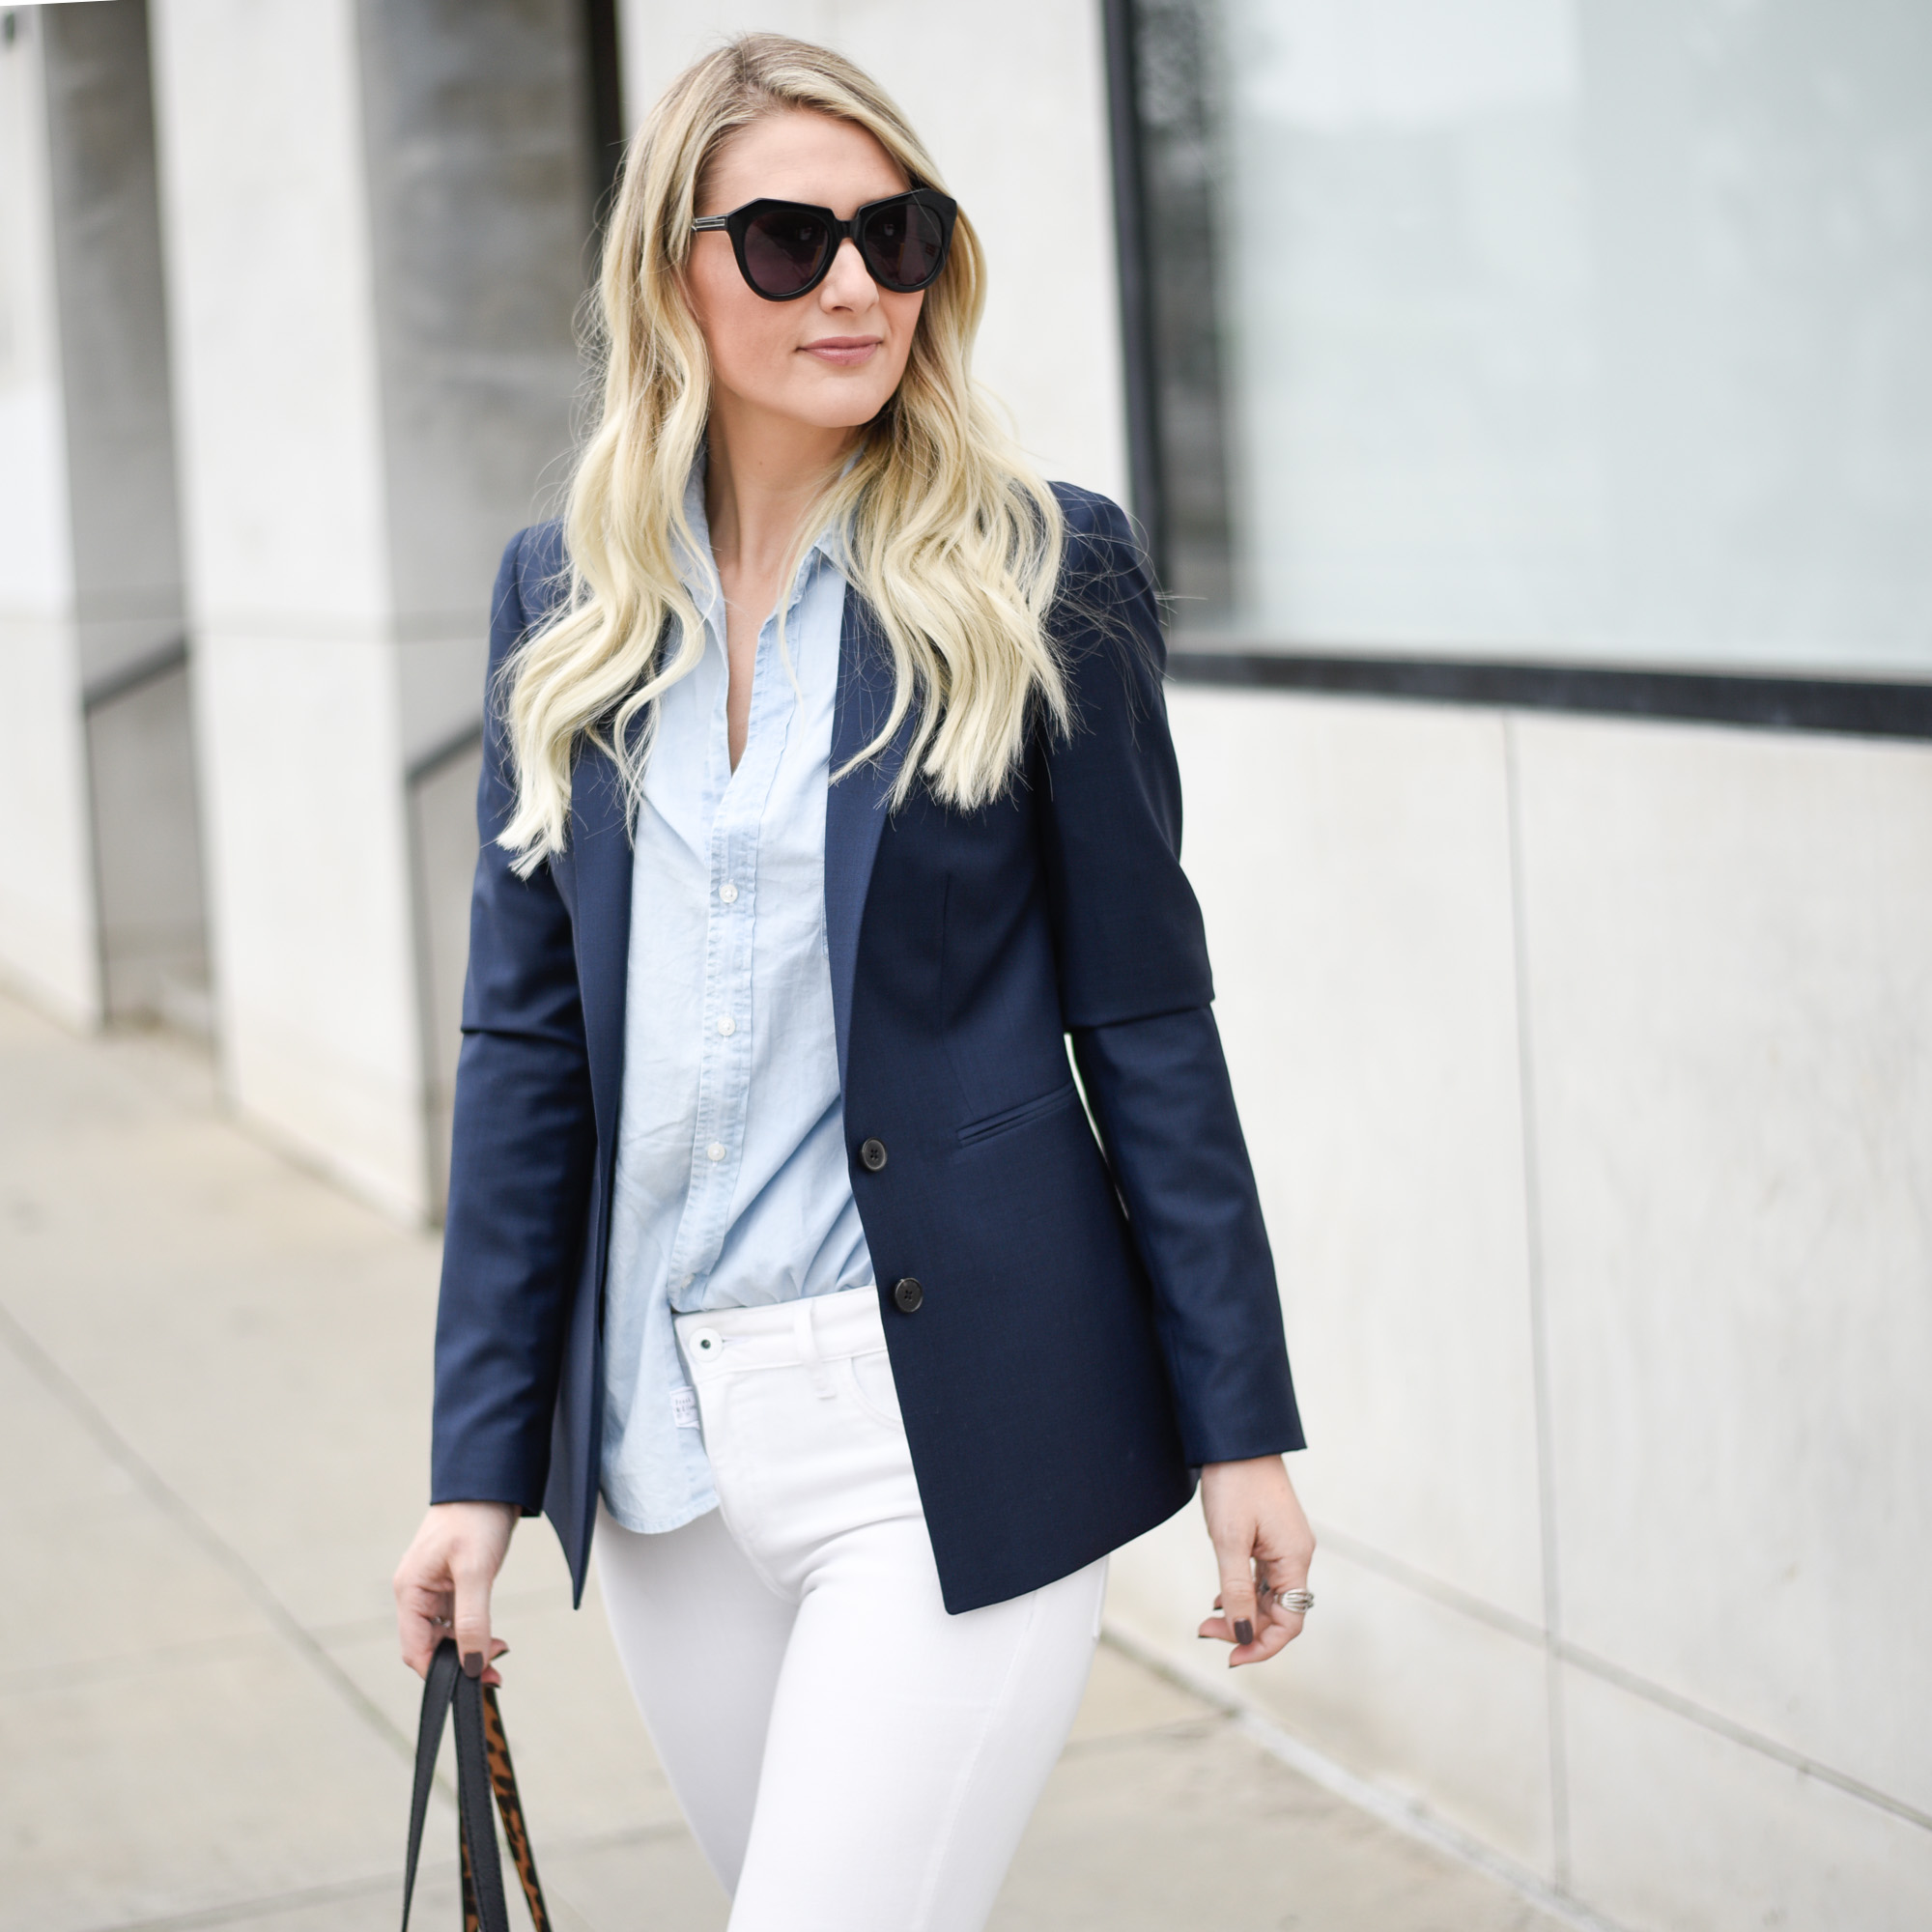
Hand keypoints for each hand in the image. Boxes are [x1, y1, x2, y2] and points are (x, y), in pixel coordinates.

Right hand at [394, 1501, 517, 1685]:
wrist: (491, 1481)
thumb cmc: (475, 1517)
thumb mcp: (475, 1571)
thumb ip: (471, 1621)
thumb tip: (473, 1666)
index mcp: (410, 1591)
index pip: (415, 1650)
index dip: (441, 1672)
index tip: (474, 1683)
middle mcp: (417, 1593)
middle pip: (429, 1646)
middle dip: (459, 1663)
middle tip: (495, 1673)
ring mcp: (435, 1589)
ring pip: (445, 1635)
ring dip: (469, 1649)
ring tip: (500, 1655)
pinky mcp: (454, 1583)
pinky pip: (458, 1620)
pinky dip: (474, 1632)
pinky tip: (494, 1637)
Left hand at [1197, 1456, 1314, 1666]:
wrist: (1236, 1440)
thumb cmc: (1235, 1483)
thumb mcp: (1230, 1541)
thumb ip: (1237, 1590)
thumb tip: (1242, 1633)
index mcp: (1295, 1559)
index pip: (1290, 1622)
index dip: (1263, 1645)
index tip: (1231, 1655)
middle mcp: (1296, 1556)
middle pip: (1279, 1612)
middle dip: (1245, 1629)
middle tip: (1206, 1630)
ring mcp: (1285, 1546)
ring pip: (1269, 1596)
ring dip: (1242, 1612)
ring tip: (1208, 1619)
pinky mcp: (1272, 1537)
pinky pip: (1263, 1577)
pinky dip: (1243, 1592)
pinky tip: (1222, 1597)